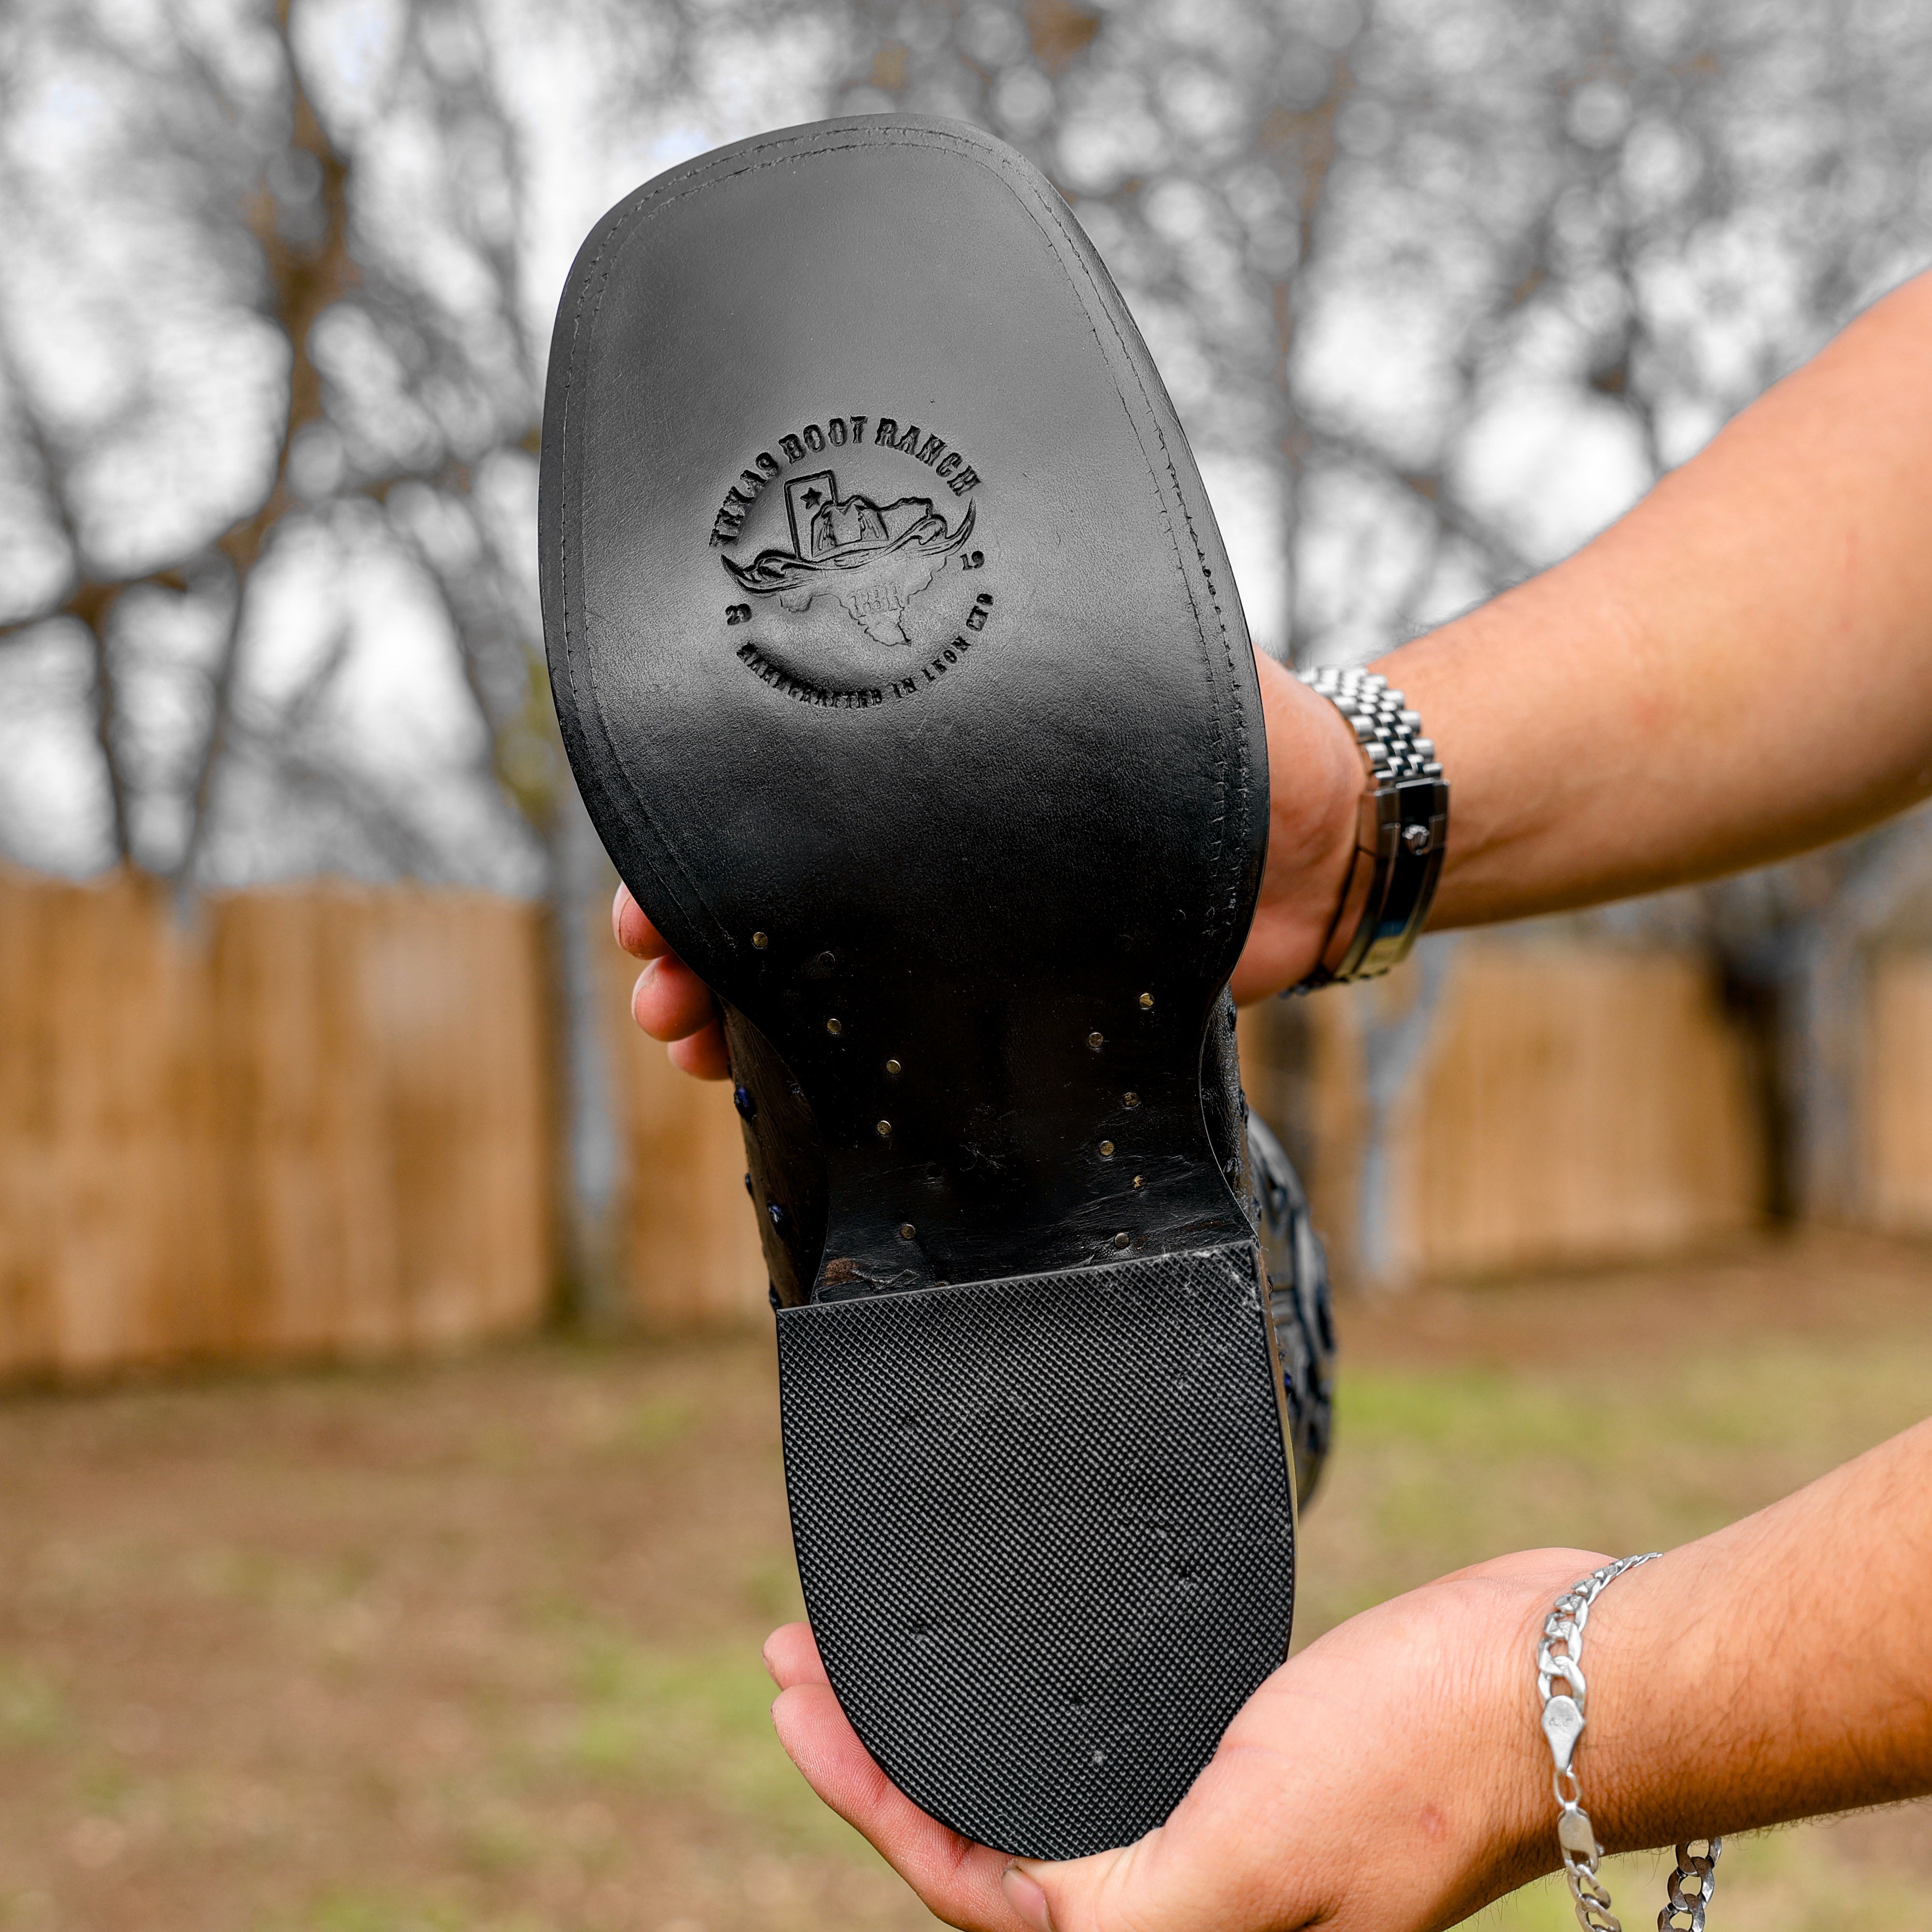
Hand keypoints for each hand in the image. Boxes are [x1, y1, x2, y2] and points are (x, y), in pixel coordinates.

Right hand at [615, 651, 1365, 1076]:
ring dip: (741, 1004)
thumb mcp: (1138, 668)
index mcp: (944, 759)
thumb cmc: (1236, 733)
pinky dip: (828, 1063)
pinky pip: (899, 1037)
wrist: (1326, 844)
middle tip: (657, 978)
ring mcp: (963, 927)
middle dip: (701, 929)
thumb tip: (937, 597)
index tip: (654, 876)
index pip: (797, 786)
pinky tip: (770, 1086)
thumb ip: (1059, 649)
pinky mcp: (1005, 1002)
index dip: (710, 828)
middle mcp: (937, 841)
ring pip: (823, 966)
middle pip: (789, 881)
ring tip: (690, 1042)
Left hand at [763, 1549, 1595, 1931]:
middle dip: (878, 1764)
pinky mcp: (1234, 1772)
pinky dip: (1024, 1721)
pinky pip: (1096, 1763)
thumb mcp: (1261, 1854)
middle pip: (985, 1854)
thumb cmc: (1418, 1759)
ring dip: (938, 1739)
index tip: (798, 1701)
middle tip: (796, 1660)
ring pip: (1033, 1807)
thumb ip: (1136, 1921)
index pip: (978, 1898)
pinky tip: (991, 1676)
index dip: (872, 1805)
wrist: (1555, 1682)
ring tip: (856, 1658)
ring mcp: (1210, 1839)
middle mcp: (1188, 1908)